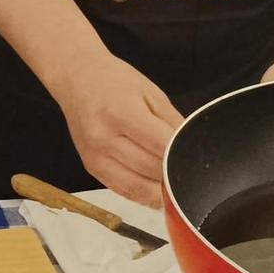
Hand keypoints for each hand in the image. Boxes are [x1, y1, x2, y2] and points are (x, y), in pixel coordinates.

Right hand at [47, 53, 182, 208]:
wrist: (77, 77)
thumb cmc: (113, 80)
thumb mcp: (151, 93)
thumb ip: (173, 123)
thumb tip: (191, 148)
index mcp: (122, 113)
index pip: (162, 146)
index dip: (182, 156)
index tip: (196, 161)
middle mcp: (104, 137)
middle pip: (151, 168)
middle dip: (174, 173)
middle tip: (189, 172)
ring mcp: (95, 155)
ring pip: (138, 186)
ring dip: (160, 191)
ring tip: (176, 187)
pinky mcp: (91, 166)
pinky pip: (122, 190)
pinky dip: (142, 195)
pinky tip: (156, 193)